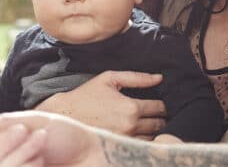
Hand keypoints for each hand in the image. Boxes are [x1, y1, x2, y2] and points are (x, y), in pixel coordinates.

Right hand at [0, 111, 104, 166]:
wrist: (95, 156)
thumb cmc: (67, 136)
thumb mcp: (37, 122)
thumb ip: (6, 124)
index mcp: (3, 146)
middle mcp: (6, 163)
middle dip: (2, 149)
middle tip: (28, 135)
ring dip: (18, 159)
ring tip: (41, 151)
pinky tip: (43, 165)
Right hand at [34, 70, 165, 138]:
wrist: (66, 115)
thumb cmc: (87, 95)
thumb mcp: (109, 79)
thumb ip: (136, 77)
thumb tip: (159, 78)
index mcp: (131, 107)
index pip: (160, 108)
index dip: (161, 104)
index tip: (157, 103)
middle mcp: (131, 125)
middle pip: (159, 124)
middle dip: (158, 117)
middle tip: (152, 113)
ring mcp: (126, 139)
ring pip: (152, 137)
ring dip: (152, 130)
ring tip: (144, 123)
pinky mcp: (120, 148)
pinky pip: (141, 146)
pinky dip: (143, 139)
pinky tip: (136, 132)